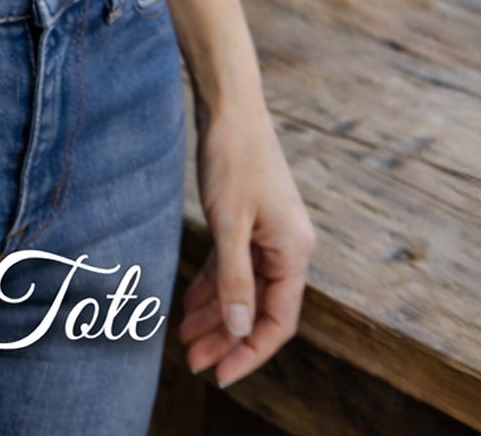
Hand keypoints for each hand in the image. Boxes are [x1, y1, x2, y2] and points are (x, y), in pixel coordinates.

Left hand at [180, 95, 315, 388]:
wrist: (230, 106)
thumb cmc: (232, 158)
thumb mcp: (228, 223)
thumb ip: (234, 279)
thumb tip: (238, 330)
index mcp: (293, 253)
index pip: (277, 321)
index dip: (249, 352)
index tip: (220, 374)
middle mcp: (288, 248)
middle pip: (259, 309)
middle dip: (227, 339)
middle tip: (194, 362)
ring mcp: (270, 234)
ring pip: (244, 289)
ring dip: (217, 316)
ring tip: (186, 341)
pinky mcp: (252, 222)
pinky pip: (235, 265)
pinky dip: (214, 285)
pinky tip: (191, 304)